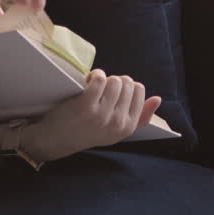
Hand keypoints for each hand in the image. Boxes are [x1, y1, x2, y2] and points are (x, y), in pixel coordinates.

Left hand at [27, 69, 162, 160]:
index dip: (125, 86)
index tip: (112, 92)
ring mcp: (102, 114)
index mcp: (127, 127)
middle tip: (101, 89)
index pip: (139, 90)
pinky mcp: (86, 106)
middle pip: (127, 83)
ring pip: (115, 80)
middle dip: (114, 81)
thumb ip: (139, 117)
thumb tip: (157, 99)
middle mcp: (117, 122)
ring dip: (103, 77)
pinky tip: (87, 81)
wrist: (56, 140)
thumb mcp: (115, 130)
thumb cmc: (86, 130)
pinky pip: (100, 79)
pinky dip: (94, 75)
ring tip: (93, 86)